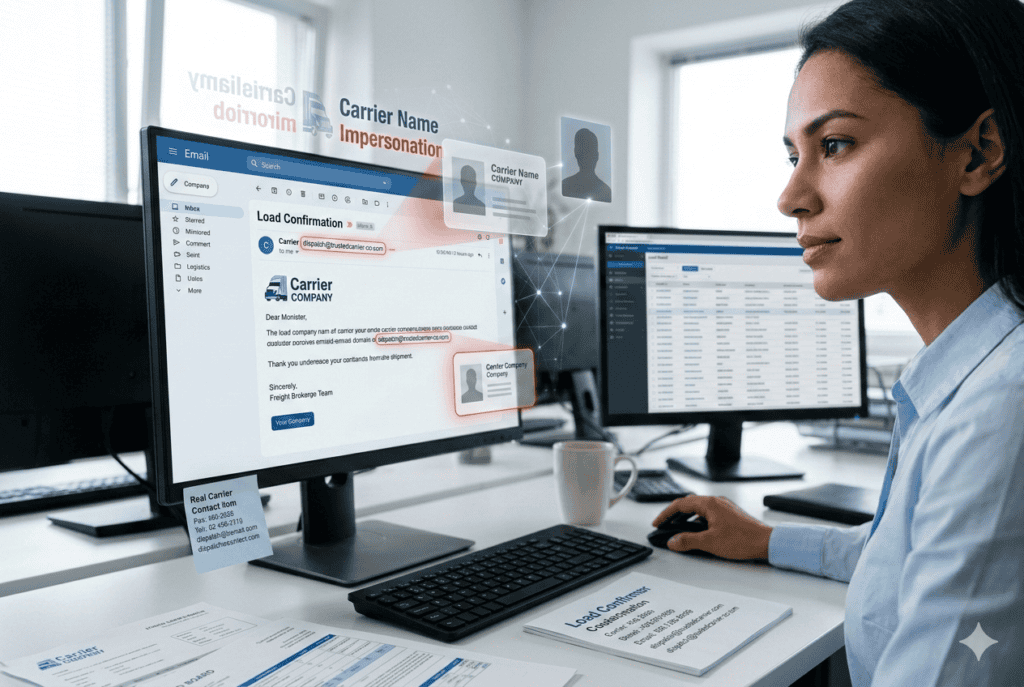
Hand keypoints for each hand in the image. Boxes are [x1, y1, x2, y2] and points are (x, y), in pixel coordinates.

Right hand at [652, 495, 772, 559]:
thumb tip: (673, 541)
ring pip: (699, 509)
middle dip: (674, 514)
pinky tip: (698, 532)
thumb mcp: (710, 542)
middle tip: (664, 524)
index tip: (657, 523)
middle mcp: (716, 502)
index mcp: (709, 504)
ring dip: (686, 518)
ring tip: (678, 529)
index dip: (665, 514)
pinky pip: (708, 514)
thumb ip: (688, 541)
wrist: (767, 542)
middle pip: (688, 504)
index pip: (680, 504)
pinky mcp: (730, 515)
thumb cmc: (743, 539)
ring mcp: (724, 508)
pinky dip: (698, 521)